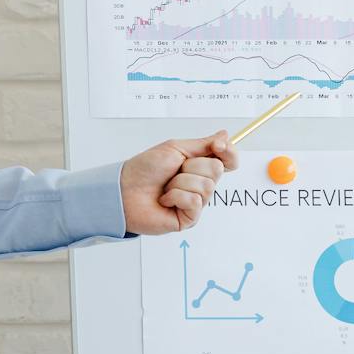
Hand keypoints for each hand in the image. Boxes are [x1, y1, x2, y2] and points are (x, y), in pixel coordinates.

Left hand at [119, 130, 239, 235]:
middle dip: (192, 166)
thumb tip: (225, 135)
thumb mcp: (175, 148)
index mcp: (199, 166)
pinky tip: (165, 199)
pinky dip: (176, 196)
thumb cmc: (145, 168)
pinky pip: (195, 201)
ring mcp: (196, 203)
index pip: (229, 161)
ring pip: (206, 186)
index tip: (218, 146)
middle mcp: (200, 185)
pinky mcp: (189, 218)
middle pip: (217, 170)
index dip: (229, 152)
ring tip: (166, 186)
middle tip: (173, 170)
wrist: (124, 189)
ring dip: (180, 181)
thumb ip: (203, 144)